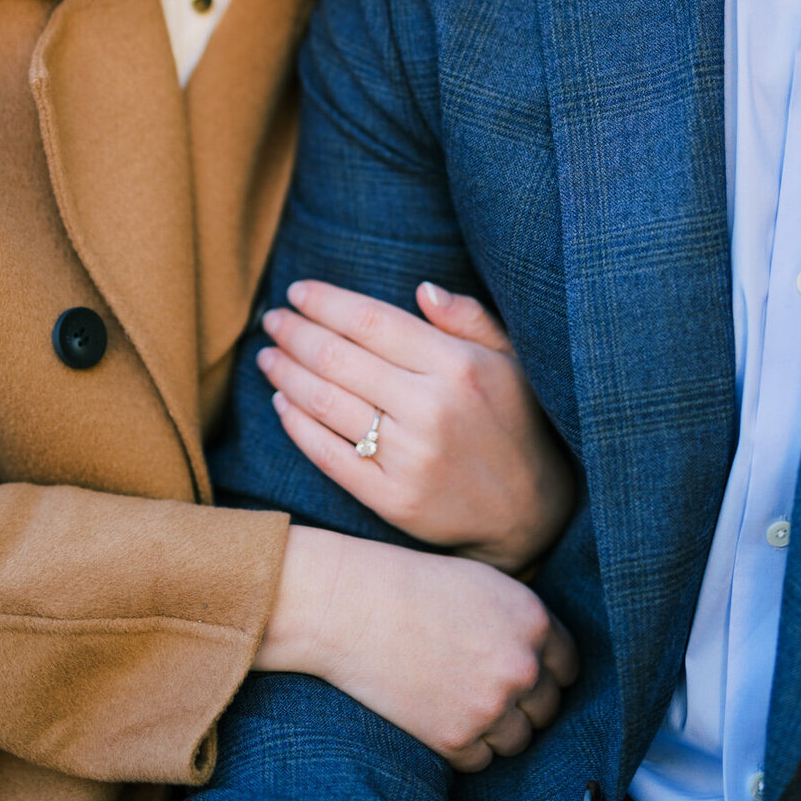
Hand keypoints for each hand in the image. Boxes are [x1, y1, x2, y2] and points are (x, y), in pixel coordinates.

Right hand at [253, 526, 578, 770]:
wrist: (352, 606)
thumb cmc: (411, 585)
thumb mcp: (483, 582)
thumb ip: (522, 620)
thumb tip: (545, 657)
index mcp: (533, 620)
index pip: (568, 668)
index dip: (545, 671)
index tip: (523, 673)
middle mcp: (522, 665)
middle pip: (547, 708)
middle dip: (522, 702)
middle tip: (483, 686)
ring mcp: (491, 705)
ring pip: (517, 740)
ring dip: (495, 727)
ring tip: (458, 697)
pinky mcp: (457, 738)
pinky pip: (480, 759)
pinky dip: (464, 744)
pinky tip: (437, 711)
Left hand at [256, 279, 574, 571]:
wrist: (532, 513)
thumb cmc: (517, 422)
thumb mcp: (510, 360)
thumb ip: (468, 318)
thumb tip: (421, 287)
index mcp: (456, 366)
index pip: (371, 321)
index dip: (325, 302)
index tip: (296, 291)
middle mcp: (430, 408)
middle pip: (338, 358)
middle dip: (295, 333)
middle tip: (272, 320)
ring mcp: (410, 457)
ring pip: (326, 403)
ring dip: (286, 374)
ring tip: (268, 356)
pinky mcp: (393, 500)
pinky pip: (329, 456)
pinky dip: (297, 426)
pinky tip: (280, 403)